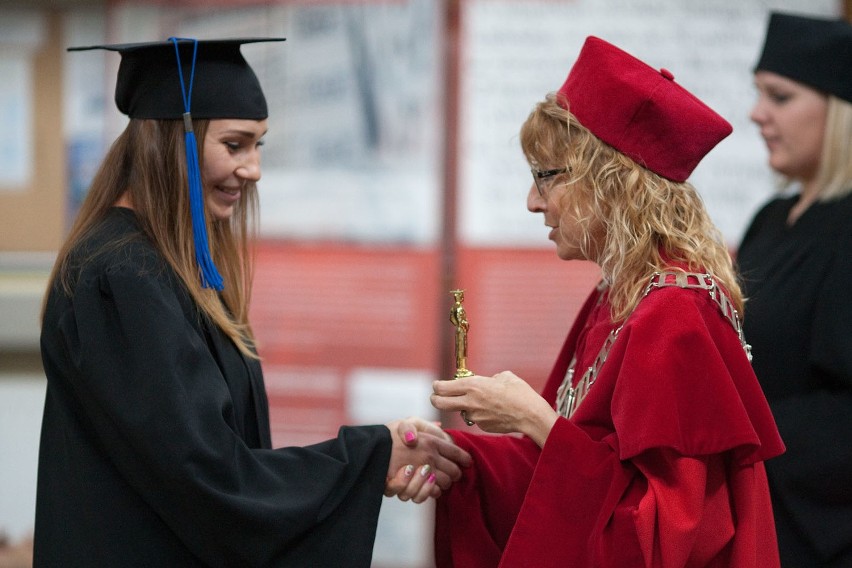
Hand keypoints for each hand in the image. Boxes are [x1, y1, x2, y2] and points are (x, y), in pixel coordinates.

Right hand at [383, 416, 470, 497]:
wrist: (368, 451)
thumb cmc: (388, 436)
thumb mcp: (406, 423)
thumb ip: (425, 426)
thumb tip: (441, 427)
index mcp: (431, 441)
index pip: (456, 452)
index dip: (465, 458)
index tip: (467, 462)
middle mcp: (429, 457)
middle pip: (454, 471)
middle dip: (455, 474)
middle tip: (452, 473)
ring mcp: (420, 472)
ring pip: (444, 484)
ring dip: (442, 483)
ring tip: (435, 478)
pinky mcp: (410, 486)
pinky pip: (428, 494)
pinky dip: (429, 492)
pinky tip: (426, 487)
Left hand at [430, 372, 557, 446]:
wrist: (531, 415)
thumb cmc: (519, 392)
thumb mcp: (503, 377)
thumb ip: (487, 379)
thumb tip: (484, 381)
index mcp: (472, 385)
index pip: (441, 387)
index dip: (437, 386)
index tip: (438, 385)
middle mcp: (469, 402)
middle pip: (439, 403)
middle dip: (435, 399)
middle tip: (437, 397)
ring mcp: (474, 416)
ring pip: (461, 411)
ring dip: (465, 406)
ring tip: (483, 401)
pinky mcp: (482, 426)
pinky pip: (476, 418)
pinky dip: (480, 414)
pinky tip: (494, 410)